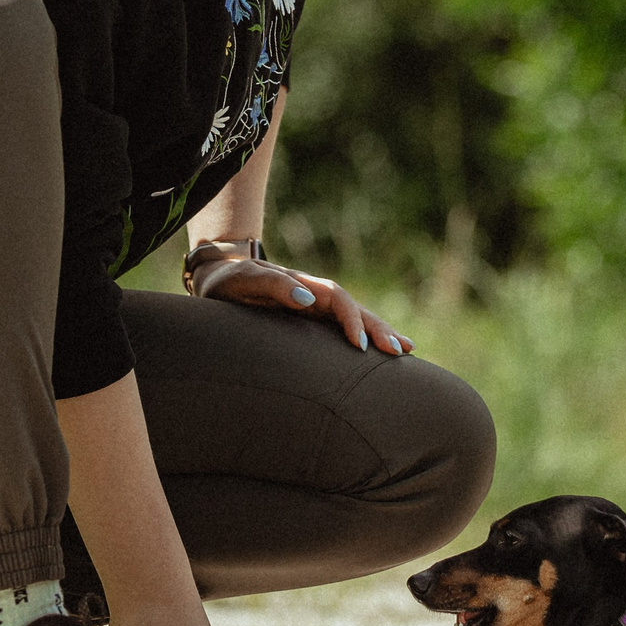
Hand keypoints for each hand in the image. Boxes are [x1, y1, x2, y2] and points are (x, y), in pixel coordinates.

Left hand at [190, 254, 414, 354]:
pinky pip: (344, 329)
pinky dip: (366, 337)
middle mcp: (315, 294)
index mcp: (303, 284)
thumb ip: (273, 285)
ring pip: (356, 319)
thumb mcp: (244, 279)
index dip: (352, 320)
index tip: (361, 345)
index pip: (337, 299)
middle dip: (379, 329)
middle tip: (402, 351)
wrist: (218, 275)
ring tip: (407, 350)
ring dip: (381, 333)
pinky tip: (382, 351)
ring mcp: (316, 307)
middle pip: (355, 309)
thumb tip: (308, 299)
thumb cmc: (228, 279)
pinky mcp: (311, 320)